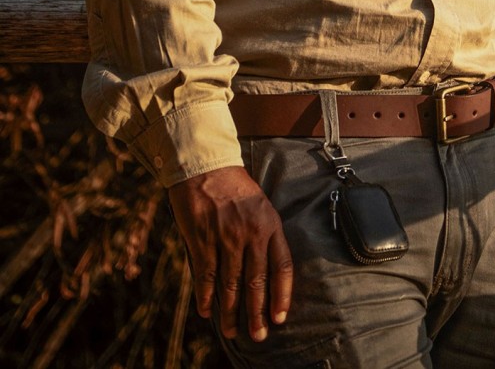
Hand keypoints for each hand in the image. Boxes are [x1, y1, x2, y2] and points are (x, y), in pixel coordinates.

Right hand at [168, 165, 292, 342]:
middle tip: (259, 335)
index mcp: (270, 224)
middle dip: (258, 313)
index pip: (282, 266)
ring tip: (233, 331)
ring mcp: (226, 238)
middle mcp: (251, 233)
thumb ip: (264, 234)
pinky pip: (206, 276)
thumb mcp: (260, 204)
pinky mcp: (203, 240)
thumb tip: (267, 268)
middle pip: (257, 283)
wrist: (206, 166)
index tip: (281, 317)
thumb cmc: (235, 186)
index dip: (282, 295)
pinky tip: (207, 311)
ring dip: (231, 312)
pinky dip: (206, 297)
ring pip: (231, 285)